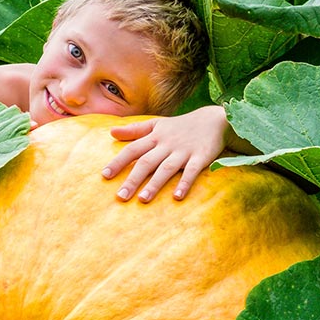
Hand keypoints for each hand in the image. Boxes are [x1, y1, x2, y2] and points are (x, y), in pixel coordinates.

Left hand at [101, 106, 231, 201]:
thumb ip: (135, 130)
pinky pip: (191, 171)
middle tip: (120, 197)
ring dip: (155, 184)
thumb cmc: (182, 126)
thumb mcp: (157, 124)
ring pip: (166, 168)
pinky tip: (177, 197)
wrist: (214, 120)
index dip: (118, 162)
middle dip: (132, 179)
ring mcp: (184, 151)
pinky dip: (184, 183)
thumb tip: (111, 132)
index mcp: (155, 137)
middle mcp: (167, 144)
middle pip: (146, 162)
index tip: (105, 176)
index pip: (133, 150)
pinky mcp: (200, 157)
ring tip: (143, 199)